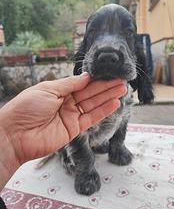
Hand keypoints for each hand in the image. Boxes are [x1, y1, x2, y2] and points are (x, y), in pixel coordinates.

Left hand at [0, 73, 126, 164]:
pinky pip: (91, 118)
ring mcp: (71, 116)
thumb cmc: (26, 108)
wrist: (15, 134)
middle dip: (106, 87)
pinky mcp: (74, 129)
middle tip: (122, 81)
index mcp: (59, 91)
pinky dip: (103, 111)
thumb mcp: (48, 89)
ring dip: (108, 97)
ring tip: (123, 89)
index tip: (109, 73)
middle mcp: (67, 103)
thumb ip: (69, 84)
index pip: (82, 84)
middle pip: (90, 94)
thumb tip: (86, 76)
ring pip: (94, 105)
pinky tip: (114, 103)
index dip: (96, 79)